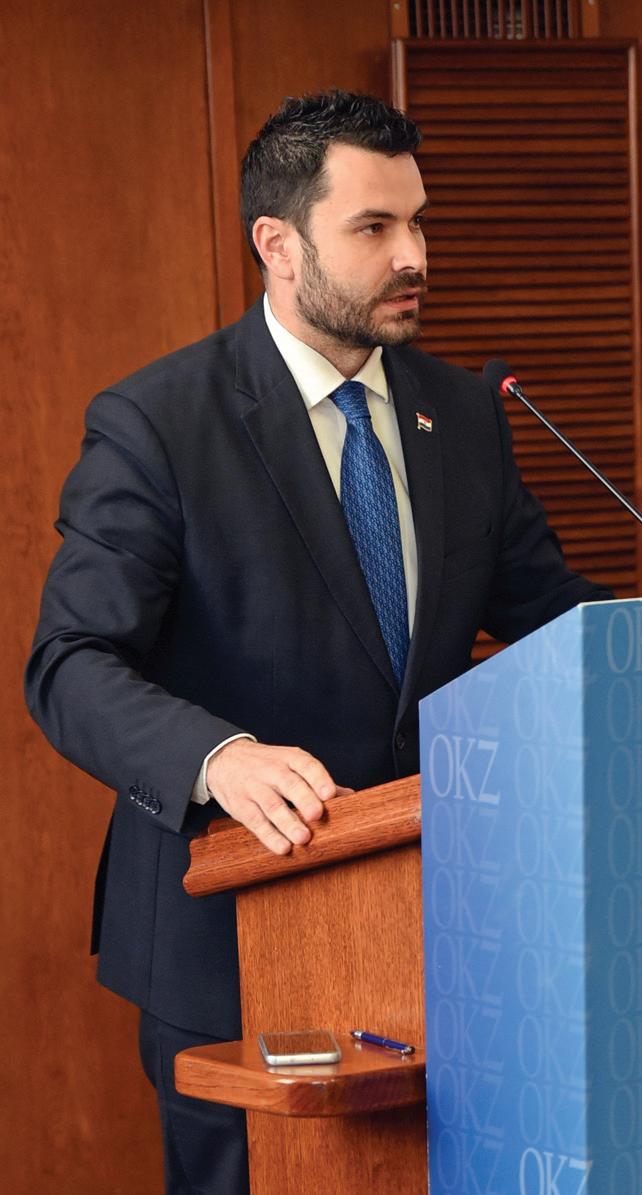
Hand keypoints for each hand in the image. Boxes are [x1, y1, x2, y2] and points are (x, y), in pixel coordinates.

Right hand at [206, 739, 351, 854]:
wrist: (225, 759)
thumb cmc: (268, 765)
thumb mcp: (291, 764)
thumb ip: (319, 781)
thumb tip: (351, 798)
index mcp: (290, 758)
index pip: (306, 765)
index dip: (319, 778)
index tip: (330, 794)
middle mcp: (272, 771)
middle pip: (290, 784)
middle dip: (304, 799)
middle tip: (317, 815)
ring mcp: (255, 788)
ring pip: (273, 805)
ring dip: (288, 823)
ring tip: (303, 838)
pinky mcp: (241, 806)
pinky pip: (256, 822)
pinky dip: (269, 836)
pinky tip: (282, 847)